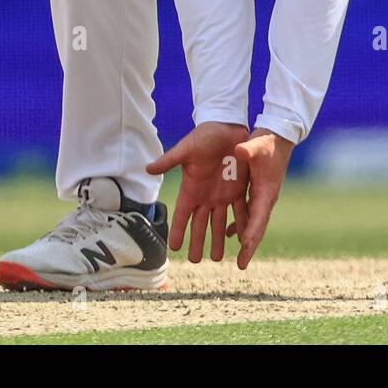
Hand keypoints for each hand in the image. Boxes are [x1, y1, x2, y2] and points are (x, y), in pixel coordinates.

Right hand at [146, 122, 248, 262]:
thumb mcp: (186, 149)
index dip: (178, 231)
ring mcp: (222, 194)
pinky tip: (239, 239)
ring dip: (217, 240)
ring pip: (219, 223)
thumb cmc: (204, 136)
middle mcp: (205, 195)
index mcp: (191, 188)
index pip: (182, 215)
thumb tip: (147, 169)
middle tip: (196, 261)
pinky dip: (238, 225)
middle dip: (198, 242)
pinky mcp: (238, 190)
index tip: (172, 248)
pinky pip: (239, 212)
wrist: (226, 127)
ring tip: (216, 258)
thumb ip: (169, 160)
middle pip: (200, 224)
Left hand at [227, 127, 294, 269]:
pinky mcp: (257, 191)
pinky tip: (228, 232)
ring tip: (237, 256)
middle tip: (241, 265)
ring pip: (252, 223)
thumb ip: (247, 149)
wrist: (277, 137)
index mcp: (265, 191)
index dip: (251, 235)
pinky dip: (239, 224)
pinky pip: (247, 214)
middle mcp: (265, 198)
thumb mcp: (256, 144)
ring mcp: (261, 196)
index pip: (258, 218)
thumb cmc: (267, 141)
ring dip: (244, 239)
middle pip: (257, 227)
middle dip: (249, 247)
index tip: (244, 250)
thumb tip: (238, 150)